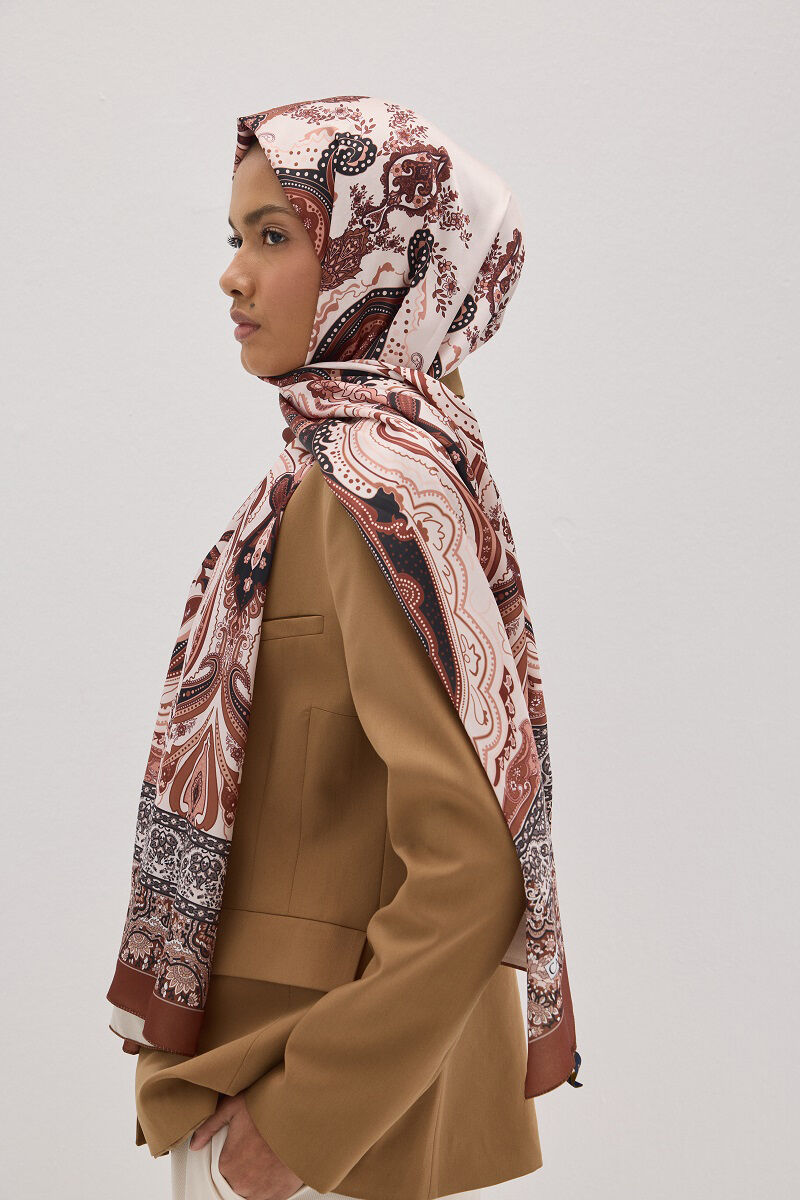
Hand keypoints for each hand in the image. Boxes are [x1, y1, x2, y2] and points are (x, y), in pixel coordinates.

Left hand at [189, 1092, 303, 1199]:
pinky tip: (276, 1168)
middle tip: (257, 1151)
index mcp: (227, 1164)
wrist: (302, 1117)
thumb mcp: (234, 1108)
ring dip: (257, 1179)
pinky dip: (271, 1185)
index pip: (222, 1170)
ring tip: (267, 1159)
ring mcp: (262, 1192)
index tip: (242, 1149)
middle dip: (245, 1168)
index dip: (232, 1157)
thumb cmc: (270, 1110)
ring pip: (252, 1191)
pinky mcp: (281, 1194)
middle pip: (237, 1182)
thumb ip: (210, 1127)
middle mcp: (242, 1183)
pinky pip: (270, 1196)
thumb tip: (195, 1144)